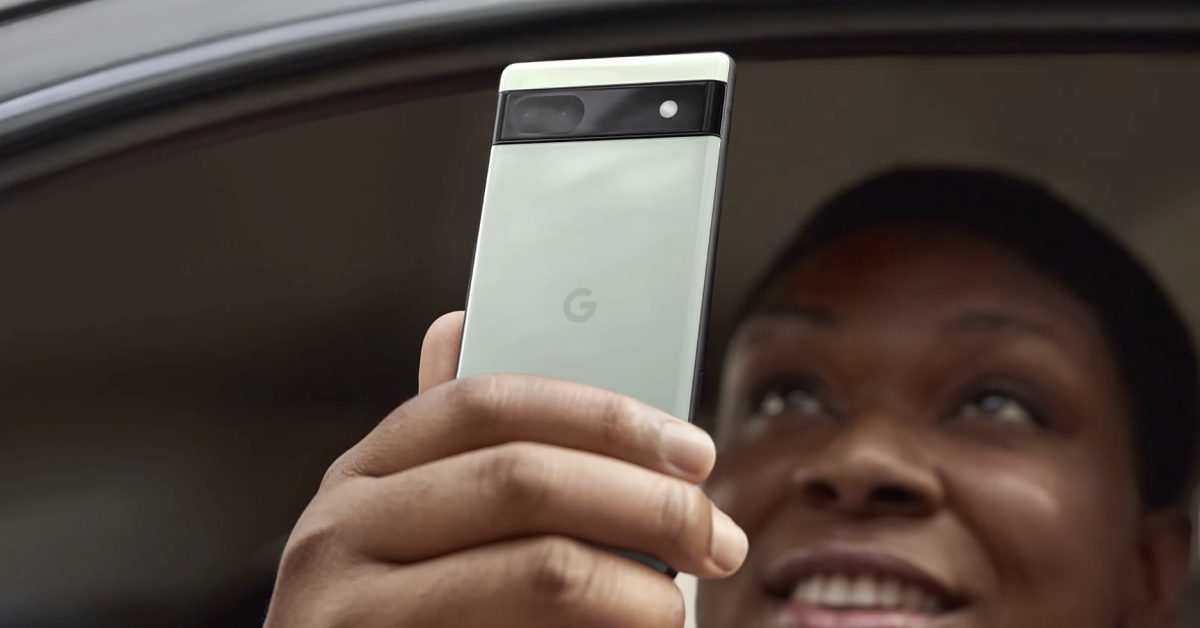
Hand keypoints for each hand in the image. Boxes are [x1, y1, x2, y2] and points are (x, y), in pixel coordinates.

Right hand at [264, 311, 746, 626]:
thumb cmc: (390, 618)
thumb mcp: (403, 524)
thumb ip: (448, 447)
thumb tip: (458, 326)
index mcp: (362, 474)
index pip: (490, 403)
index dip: (604, 416)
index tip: (691, 450)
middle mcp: (339, 530)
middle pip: (524, 479)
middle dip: (645, 503)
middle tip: (716, 537)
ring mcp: (351, 609)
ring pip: (541, 570)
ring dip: (636, 588)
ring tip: (673, 606)